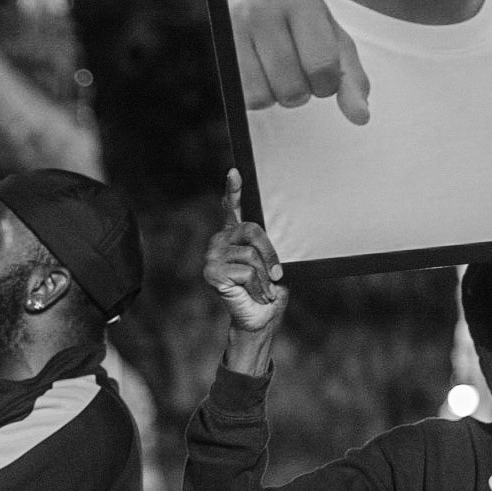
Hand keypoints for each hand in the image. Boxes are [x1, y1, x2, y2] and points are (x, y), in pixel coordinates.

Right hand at [205, 169, 286, 374]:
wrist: (262, 318)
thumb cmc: (270, 290)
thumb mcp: (276, 264)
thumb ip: (271, 248)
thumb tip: (280, 240)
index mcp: (235, 235)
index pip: (233, 207)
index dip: (234, 190)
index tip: (235, 172)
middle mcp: (220, 241)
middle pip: (252, 229)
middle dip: (271, 253)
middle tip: (278, 274)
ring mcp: (212, 255)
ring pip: (251, 254)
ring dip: (265, 276)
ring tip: (264, 289)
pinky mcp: (211, 272)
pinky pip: (246, 271)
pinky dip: (259, 286)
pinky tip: (255, 294)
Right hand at [222, 0, 369, 124]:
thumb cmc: (300, 16)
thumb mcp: (333, 36)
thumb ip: (352, 77)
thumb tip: (361, 118)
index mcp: (301, 2)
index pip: (322, 67)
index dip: (327, 84)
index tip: (323, 73)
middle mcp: (263, 10)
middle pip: (292, 88)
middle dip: (302, 91)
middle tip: (299, 70)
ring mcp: (234, 28)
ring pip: (264, 97)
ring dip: (277, 96)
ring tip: (279, 72)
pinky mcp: (218, 46)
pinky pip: (242, 98)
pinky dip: (258, 97)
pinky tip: (261, 74)